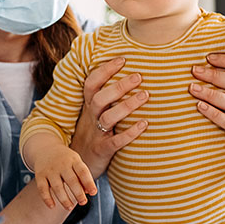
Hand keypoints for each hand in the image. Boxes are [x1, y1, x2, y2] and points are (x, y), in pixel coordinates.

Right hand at [33, 145, 95, 210]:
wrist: (45, 149)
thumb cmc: (65, 160)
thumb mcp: (76, 163)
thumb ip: (82, 176)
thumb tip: (87, 192)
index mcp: (74, 160)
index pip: (83, 172)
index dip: (89, 183)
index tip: (93, 193)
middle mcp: (61, 164)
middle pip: (71, 180)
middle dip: (78, 193)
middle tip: (83, 202)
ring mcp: (50, 170)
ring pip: (57, 187)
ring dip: (64, 199)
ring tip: (69, 207)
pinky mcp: (39, 175)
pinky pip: (42, 189)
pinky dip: (47, 198)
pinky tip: (52, 206)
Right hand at [71, 57, 148, 177]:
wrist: (79, 164)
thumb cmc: (93, 133)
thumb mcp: (94, 114)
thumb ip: (106, 97)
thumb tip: (131, 72)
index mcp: (89, 107)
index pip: (91, 84)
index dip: (104, 70)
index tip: (122, 59)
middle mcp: (91, 118)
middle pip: (100, 98)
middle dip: (118, 86)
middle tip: (139, 76)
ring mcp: (97, 134)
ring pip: (108, 118)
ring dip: (127, 105)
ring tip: (145, 95)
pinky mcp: (103, 150)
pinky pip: (116, 141)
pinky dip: (130, 133)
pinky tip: (144, 124)